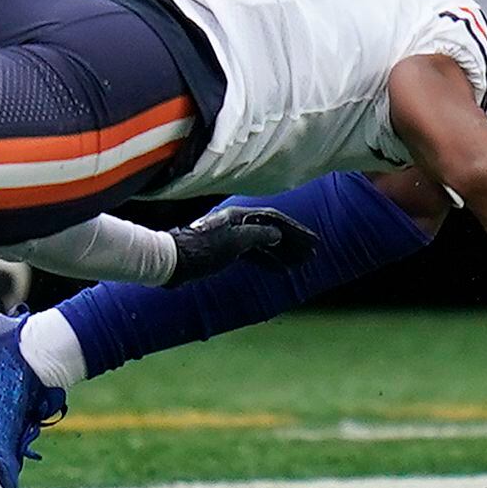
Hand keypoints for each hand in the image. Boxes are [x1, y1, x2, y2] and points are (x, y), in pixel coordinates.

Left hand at [167, 206, 320, 285]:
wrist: (173, 262)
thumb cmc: (203, 250)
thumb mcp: (234, 242)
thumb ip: (258, 236)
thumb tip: (278, 234)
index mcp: (241, 216)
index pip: (275, 220)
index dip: (296, 231)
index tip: (313, 241)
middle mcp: (239, 224)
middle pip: (272, 231)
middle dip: (293, 243)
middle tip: (312, 254)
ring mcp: (233, 238)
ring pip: (264, 244)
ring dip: (283, 254)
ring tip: (300, 264)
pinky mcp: (227, 252)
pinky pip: (254, 255)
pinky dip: (268, 262)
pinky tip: (279, 271)